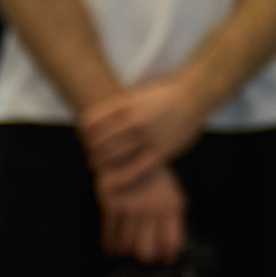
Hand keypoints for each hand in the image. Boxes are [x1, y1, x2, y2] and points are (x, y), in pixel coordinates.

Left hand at [80, 75, 209, 195]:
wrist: (193, 96)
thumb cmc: (165, 95)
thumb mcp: (137, 93)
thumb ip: (119, 106)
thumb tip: (99, 117)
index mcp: (125, 103)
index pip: (92, 121)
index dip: (83, 132)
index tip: (82, 138)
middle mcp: (134, 120)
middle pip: (99, 141)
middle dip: (90, 150)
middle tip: (89, 154)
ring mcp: (147, 137)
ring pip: (113, 156)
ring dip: (101, 163)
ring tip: (98, 166)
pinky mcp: (160, 152)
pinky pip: (134, 170)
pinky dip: (118, 178)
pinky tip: (109, 183)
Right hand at [100, 162, 187, 262]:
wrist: (130, 148)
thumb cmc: (153, 175)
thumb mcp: (172, 190)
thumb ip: (173, 215)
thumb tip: (172, 248)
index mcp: (170, 205)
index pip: (171, 241)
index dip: (168, 254)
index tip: (165, 259)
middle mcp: (151, 208)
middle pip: (145, 249)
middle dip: (144, 256)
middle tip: (143, 255)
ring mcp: (130, 206)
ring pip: (126, 243)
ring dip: (126, 250)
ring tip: (126, 251)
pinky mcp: (112, 203)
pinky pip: (110, 232)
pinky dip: (110, 244)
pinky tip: (112, 249)